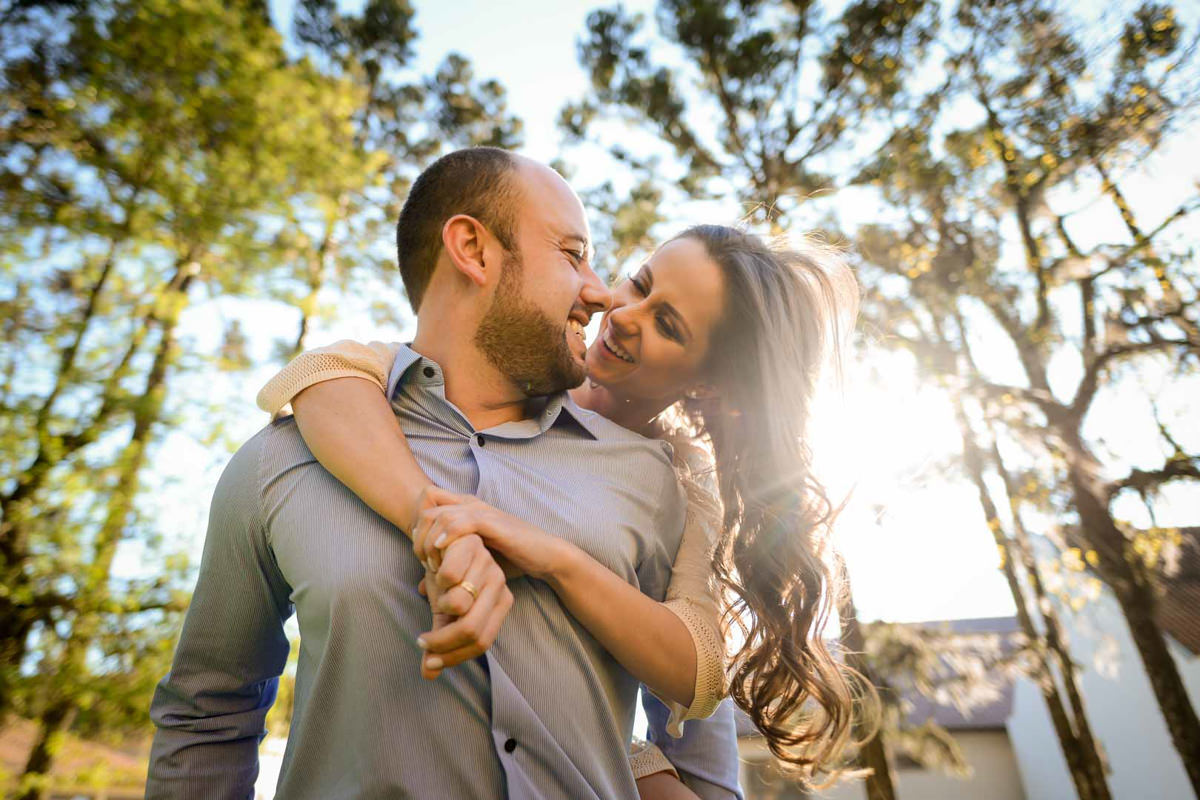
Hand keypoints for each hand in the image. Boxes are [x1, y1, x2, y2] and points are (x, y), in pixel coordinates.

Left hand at [412, 487, 567, 580]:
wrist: (545, 556)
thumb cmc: (511, 560)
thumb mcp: (472, 563)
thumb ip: (447, 570)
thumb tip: (420, 587)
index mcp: (465, 509)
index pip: (427, 506)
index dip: (417, 529)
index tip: (420, 556)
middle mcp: (471, 505)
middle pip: (427, 509)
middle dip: (419, 536)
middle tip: (423, 562)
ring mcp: (482, 512)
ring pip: (440, 516)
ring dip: (430, 541)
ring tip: (432, 563)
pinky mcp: (493, 522)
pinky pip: (462, 522)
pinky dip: (447, 536)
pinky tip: (442, 552)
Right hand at [415, 533, 512, 678]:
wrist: (441, 541)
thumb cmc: (445, 582)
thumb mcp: (443, 615)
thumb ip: (439, 643)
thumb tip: (428, 676)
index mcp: (499, 606)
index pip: (481, 643)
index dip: (454, 657)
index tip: (431, 661)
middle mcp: (500, 587)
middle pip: (471, 630)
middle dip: (441, 642)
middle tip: (421, 641)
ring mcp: (489, 566)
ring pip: (459, 605)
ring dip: (438, 606)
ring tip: (433, 596)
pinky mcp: (473, 547)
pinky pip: (449, 577)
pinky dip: (435, 580)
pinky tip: (431, 572)